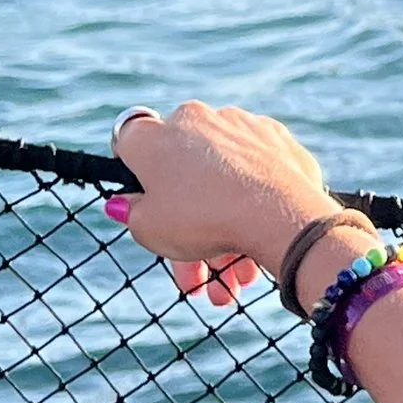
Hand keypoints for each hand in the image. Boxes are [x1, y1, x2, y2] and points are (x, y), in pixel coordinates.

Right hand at [108, 101, 354, 311]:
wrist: (279, 212)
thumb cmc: (203, 218)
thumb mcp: (148, 228)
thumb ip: (131, 213)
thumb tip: (123, 203)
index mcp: (154, 136)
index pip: (130, 142)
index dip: (133, 170)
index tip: (144, 197)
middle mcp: (195, 119)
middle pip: (182, 177)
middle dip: (187, 230)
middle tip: (198, 278)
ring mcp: (238, 125)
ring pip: (221, 182)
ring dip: (224, 234)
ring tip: (235, 282)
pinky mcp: (274, 138)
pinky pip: (254, 176)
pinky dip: (251, 208)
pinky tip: (256, 256)